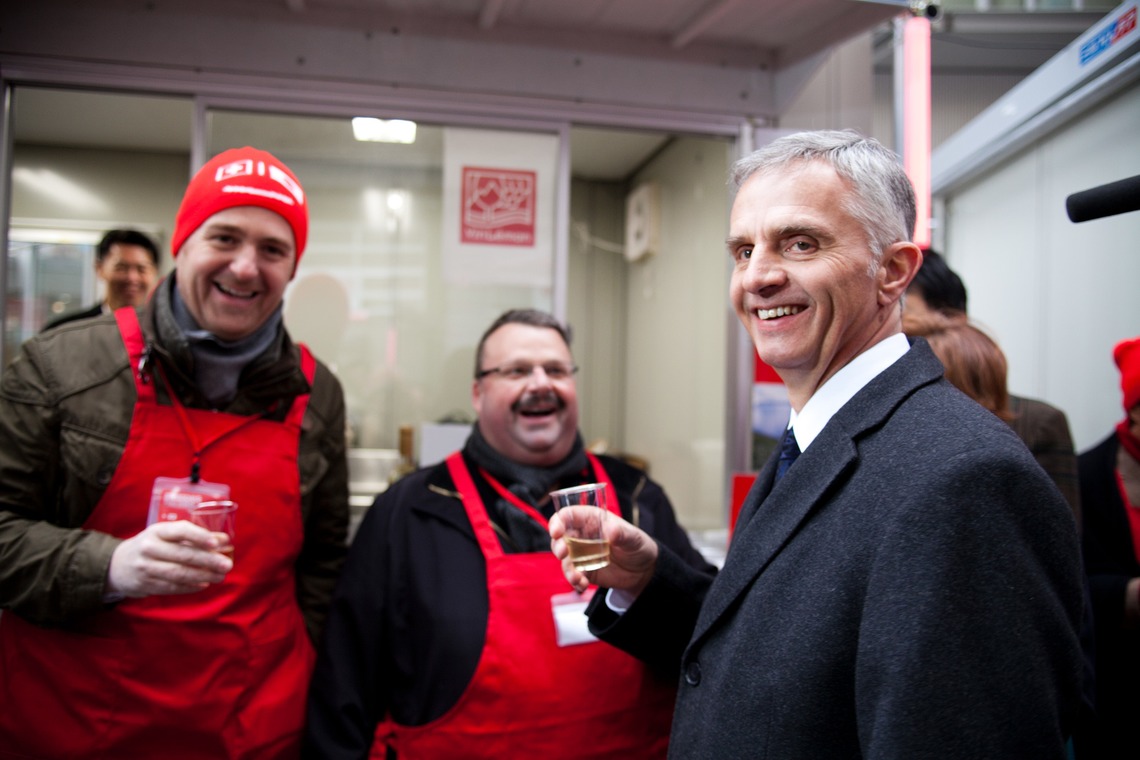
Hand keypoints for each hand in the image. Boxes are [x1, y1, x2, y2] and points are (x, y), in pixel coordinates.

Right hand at [107, 520, 233, 598]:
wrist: (118, 565)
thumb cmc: (152, 546)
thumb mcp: (167, 535)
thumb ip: (195, 536)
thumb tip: (224, 540)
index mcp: (157, 531)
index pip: (180, 531)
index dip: (200, 536)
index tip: (218, 543)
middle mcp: (149, 548)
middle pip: (183, 555)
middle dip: (208, 561)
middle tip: (227, 565)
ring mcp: (146, 567)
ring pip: (179, 574)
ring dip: (203, 576)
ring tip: (220, 576)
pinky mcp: (146, 584)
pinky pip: (172, 587)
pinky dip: (190, 586)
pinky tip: (204, 584)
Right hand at [549, 507, 657, 596]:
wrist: (643, 571)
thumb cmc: (637, 545)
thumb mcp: (633, 537)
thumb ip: (622, 533)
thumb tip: (610, 530)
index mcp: (591, 519)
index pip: (568, 515)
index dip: (558, 521)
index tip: (556, 531)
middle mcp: (582, 535)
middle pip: (560, 537)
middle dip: (558, 545)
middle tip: (563, 554)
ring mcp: (581, 554)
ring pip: (564, 559)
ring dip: (566, 568)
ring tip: (577, 577)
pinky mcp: (584, 570)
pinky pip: (572, 575)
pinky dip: (574, 581)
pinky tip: (583, 585)